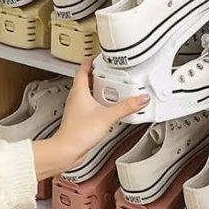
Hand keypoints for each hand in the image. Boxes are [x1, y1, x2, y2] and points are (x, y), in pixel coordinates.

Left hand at [32, 60, 149, 179]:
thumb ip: (126, 107)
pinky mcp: (82, 119)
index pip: (83, 68)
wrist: (68, 150)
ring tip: (115, 92)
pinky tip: (111, 110)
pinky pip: (92, 107)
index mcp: (79, 90)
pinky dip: (102, 105)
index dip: (92, 60)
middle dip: (101, 76)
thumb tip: (140, 99)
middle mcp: (77, 98)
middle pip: (88, 80)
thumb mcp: (107, 116)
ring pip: (91, 94)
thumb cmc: (78, 133)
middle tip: (114, 75)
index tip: (102, 57)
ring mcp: (78, 109)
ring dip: (102, 91)